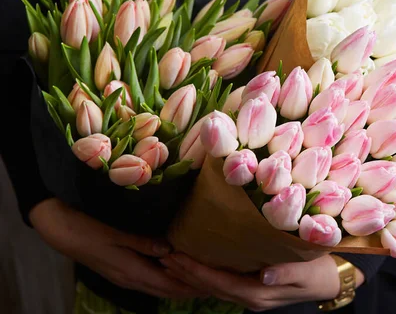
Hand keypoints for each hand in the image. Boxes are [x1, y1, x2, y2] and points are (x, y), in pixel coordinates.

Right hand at [29, 198, 204, 298]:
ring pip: (157, 287)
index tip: (210, 285)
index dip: (189, 286)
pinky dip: (165, 279)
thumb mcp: (116, 233)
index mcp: (131, 271)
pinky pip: (148, 280)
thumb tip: (170, 249)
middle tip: (211, 286)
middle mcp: (130, 279)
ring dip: (178, 286)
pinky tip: (173, 270)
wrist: (59, 230)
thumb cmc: (87, 229)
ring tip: (198, 281)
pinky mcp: (120, 270)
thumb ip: (143, 243)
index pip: (168, 285)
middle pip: (165, 290)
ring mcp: (124, 277)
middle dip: (188, 290)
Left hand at [160, 253, 364, 311]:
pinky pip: (223, 285)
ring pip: (215, 288)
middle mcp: (252, 298)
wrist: (331, 280)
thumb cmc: (320, 270)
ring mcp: (252, 295)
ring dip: (192, 276)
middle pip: (212, 288)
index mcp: (261, 294)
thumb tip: (264, 275)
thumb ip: (286, 272)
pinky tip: (195, 265)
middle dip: (187, 274)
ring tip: (171, 260)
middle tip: (163, 256)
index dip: (198, 272)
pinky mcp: (253, 289)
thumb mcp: (308, 269)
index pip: (222, 283)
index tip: (176, 257)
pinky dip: (206, 276)